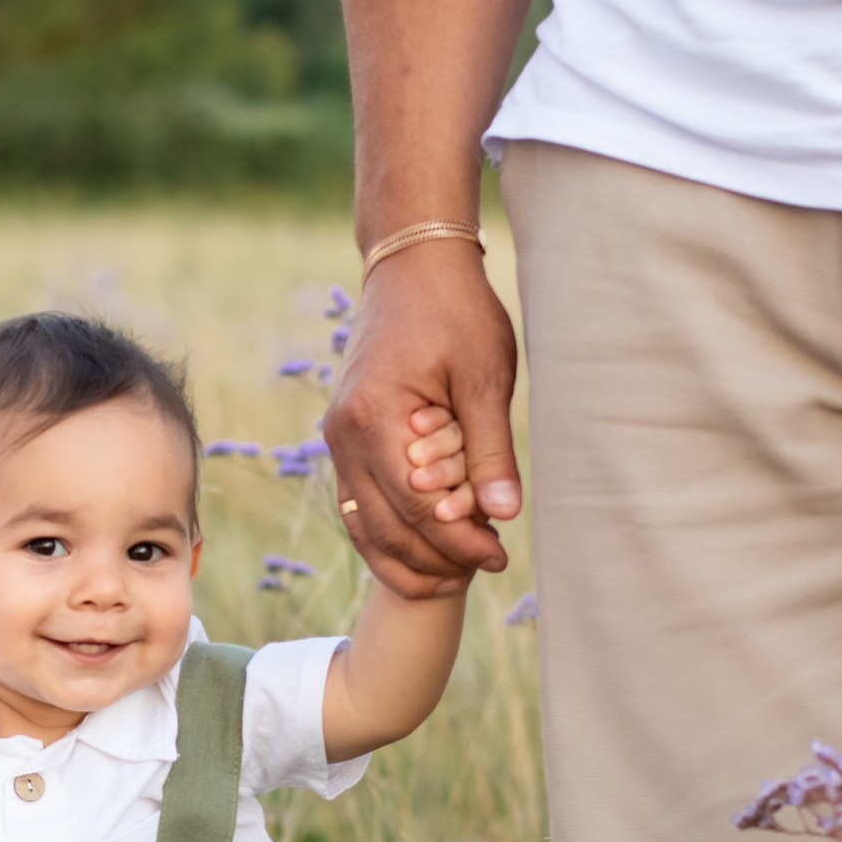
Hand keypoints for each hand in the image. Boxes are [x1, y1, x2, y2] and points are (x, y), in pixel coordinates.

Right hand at [322, 241, 521, 597]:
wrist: (411, 267)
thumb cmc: (455, 313)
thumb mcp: (483, 379)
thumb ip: (490, 450)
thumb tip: (504, 516)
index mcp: (375, 418)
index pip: (417, 509)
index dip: (459, 542)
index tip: (499, 556)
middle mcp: (343, 435)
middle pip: (385, 529)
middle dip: (435, 560)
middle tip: (485, 569)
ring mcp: (337, 438)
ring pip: (362, 526)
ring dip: (407, 559)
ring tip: (456, 573)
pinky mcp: (344, 438)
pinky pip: (357, 504)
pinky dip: (387, 536)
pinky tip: (426, 549)